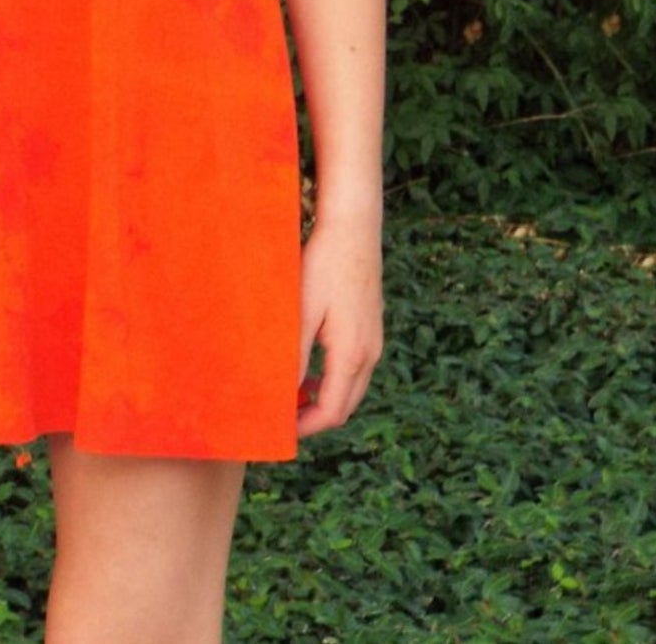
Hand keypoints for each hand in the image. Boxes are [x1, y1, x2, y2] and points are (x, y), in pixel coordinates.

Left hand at [296, 212, 382, 437]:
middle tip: (283, 415)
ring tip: (292, 392)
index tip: (280, 427)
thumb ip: (294, 357)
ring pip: (352, 387)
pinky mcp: (372, 327)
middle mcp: (370, 354)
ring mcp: (374, 341)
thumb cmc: (324, 266)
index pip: (332, 411)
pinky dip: (334, 378)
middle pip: (345, 406)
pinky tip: (310, 365)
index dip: (305, 426)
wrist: (354, 229)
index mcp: (351, 355)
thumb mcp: (303, 312)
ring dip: (325, 397)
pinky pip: (356, 368)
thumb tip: (283, 395)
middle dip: (316, 417)